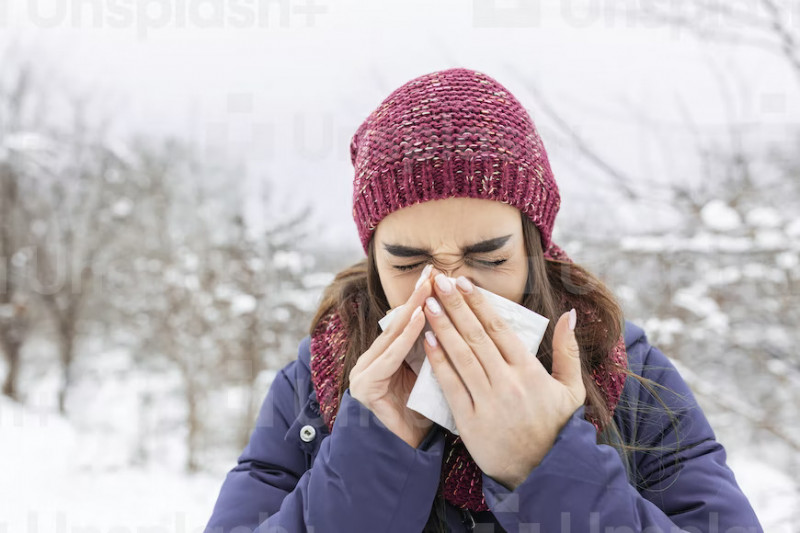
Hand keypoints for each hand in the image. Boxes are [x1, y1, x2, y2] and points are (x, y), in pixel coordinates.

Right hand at [349, 265, 435, 448]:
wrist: (408, 452)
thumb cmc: (425, 414)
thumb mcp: (433, 375)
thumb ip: (436, 350)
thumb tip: (459, 318)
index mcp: (389, 357)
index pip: (409, 322)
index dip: (425, 299)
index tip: (442, 276)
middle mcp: (373, 360)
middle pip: (400, 323)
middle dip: (419, 297)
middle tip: (434, 272)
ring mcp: (365, 372)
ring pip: (394, 335)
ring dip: (413, 310)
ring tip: (430, 289)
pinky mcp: (366, 386)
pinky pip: (390, 357)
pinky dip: (406, 337)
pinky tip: (420, 319)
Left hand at [421, 268, 585, 489]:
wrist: (543, 474)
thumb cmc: (556, 428)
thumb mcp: (572, 390)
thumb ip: (569, 351)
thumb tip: (570, 315)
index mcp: (530, 372)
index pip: (499, 329)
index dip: (479, 303)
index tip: (463, 282)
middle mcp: (507, 383)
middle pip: (476, 336)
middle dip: (455, 305)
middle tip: (439, 280)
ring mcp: (488, 402)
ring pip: (461, 357)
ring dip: (442, 327)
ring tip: (429, 303)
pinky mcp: (471, 422)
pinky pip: (451, 385)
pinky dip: (439, 362)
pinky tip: (427, 341)